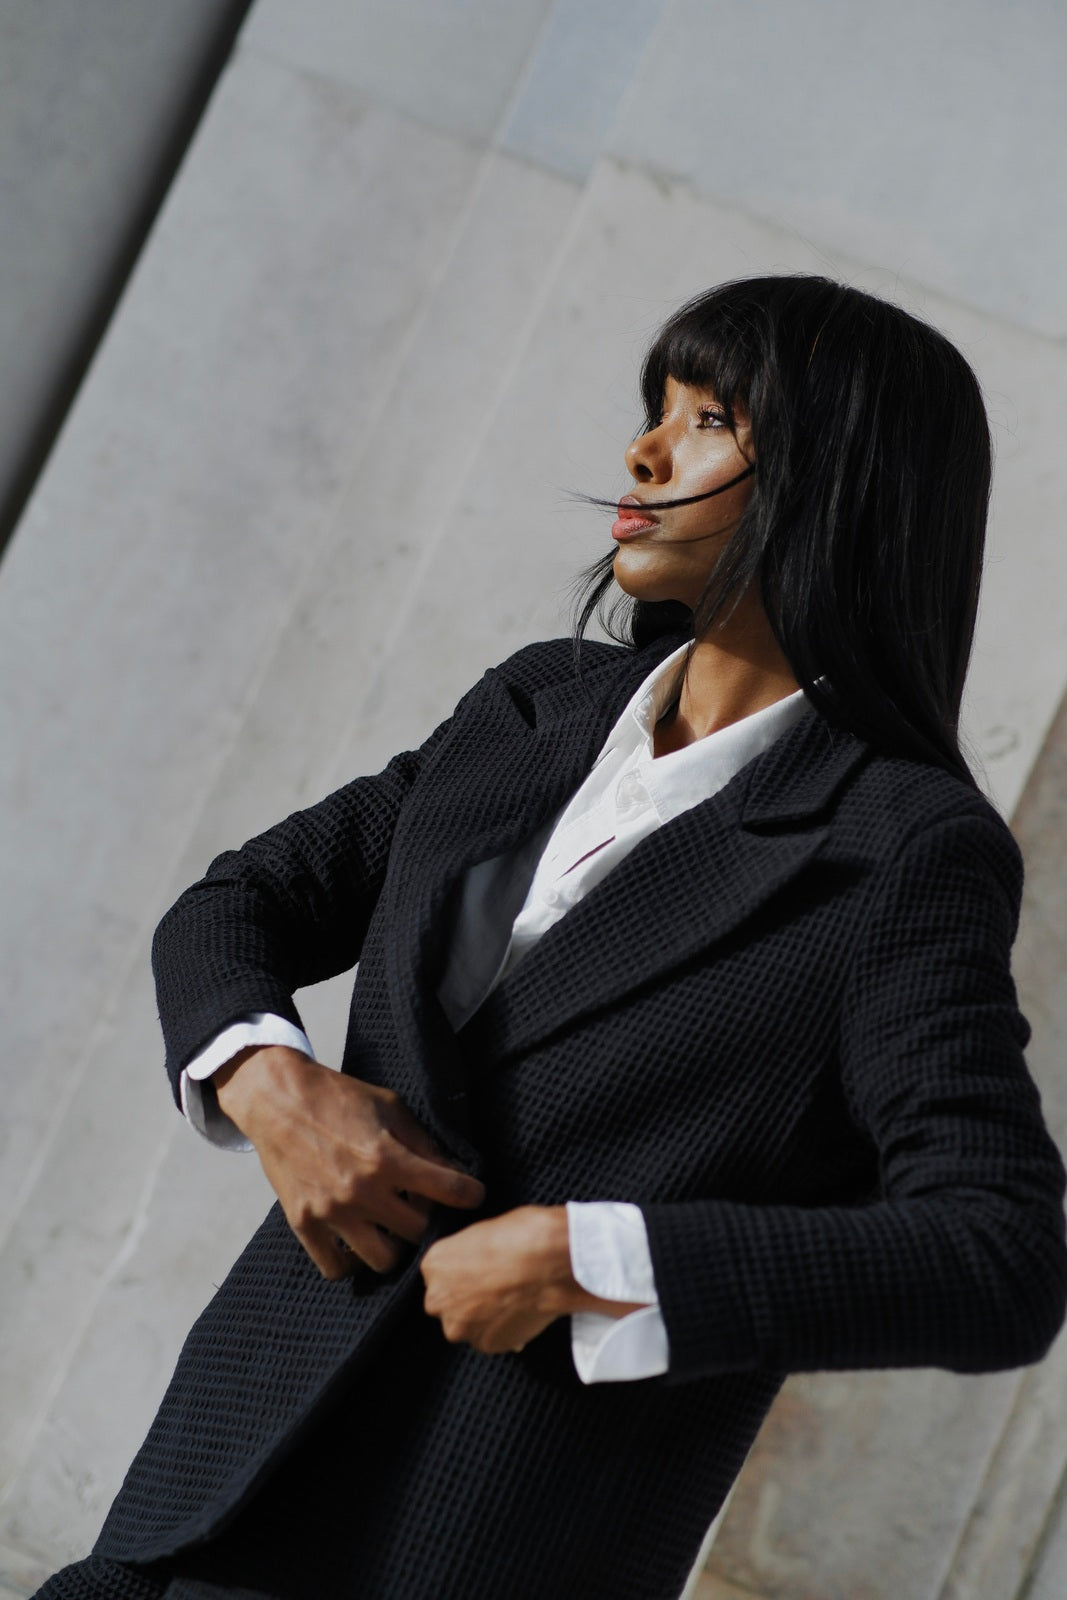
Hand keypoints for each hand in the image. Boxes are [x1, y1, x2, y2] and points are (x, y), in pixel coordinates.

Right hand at [214, 1046, 484, 1278]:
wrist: (279, 1099)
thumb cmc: (338, 1097)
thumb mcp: (391, 1107)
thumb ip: (424, 1143)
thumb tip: (457, 1172)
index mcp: (387, 1158)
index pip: (450, 1191)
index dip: (471, 1194)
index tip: (473, 1195)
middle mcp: (361, 1191)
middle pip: (418, 1232)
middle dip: (430, 1220)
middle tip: (424, 1207)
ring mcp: (330, 1212)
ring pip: (383, 1260)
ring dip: (395, 1246)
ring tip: (392, 1228)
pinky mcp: (304, 1223)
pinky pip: (336, 1267)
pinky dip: (353, 1261)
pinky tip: (359, 1241)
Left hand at [420, 1205, 646, 1354]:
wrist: (551, 1263)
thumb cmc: (523, 1236)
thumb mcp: (485, 1231)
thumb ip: (470, 1254)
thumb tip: (479, 1263)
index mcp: (434, 1264)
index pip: (439, 1274)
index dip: (462, 1273)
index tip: (481, 1270)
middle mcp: (439, 1298)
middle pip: (447, 1303)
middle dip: (467, 1299)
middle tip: (497, 1286)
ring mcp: (461, 1326)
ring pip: (467, 1325)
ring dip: (484, 1318)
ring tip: (513, 1299)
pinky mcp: (485, 1345)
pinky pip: (491, 1339)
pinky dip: (503, 1330)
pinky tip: (522, 1311)